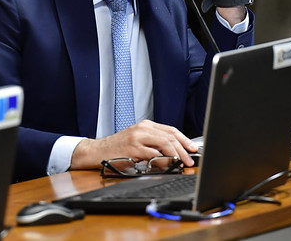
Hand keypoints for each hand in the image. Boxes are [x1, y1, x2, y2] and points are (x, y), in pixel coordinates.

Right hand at [70, 120, 197, 169]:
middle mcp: (143, 128)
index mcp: (145, 125)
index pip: (170, 130)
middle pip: (170, 136)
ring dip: (176, 154)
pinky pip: (153, 154)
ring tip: (182, 163)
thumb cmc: (118, 148)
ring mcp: (138, 137)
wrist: (98, 151)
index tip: (192, 148)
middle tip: (190, 159)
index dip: (184, 139)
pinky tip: (169, 164)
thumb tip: (174, 154)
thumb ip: (154, 145)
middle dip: (183, 148)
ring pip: (164, 143)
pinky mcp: (133, 148)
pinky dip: (163, 160)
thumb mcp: (138, 141)